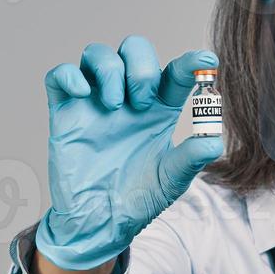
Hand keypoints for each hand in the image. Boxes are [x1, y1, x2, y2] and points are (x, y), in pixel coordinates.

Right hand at [34, 35, 223, 269]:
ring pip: (97, 54)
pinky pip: (60, 75)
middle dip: (141, 66)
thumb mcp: (171, 180)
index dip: (191, 62)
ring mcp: (95, 103)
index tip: (207, 62)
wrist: (100, 223)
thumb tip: (214, 141)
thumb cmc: (138, 199)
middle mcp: (127, 98)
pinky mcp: (66, 113)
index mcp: (158, 109)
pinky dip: (70, 75)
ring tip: (116, 106)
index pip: (175, 73)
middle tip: (143, 102)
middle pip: (133, 50)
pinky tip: (83, 94)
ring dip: (110, 70)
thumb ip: (190, 158)